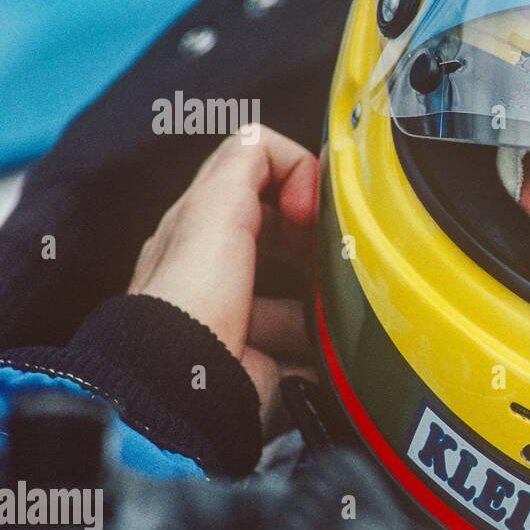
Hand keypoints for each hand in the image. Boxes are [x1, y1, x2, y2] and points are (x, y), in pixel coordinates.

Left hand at [128, 126, 318, 429]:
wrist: (188, 389)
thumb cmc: (192, 300)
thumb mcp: (216, 207)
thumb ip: (246, 161)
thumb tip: (274, 141)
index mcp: (200, 229)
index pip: (257, 176)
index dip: (294, 178)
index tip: (310, 207)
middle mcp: (219, 273)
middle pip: (288, 233)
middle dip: (319, 234)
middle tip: (334, 245)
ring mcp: (246, 320)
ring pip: (309, 292)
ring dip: (331, 292)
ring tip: (341, 298)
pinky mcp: (268, 363)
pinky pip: (314, 347)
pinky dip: (331, 346)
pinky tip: (337, 344)